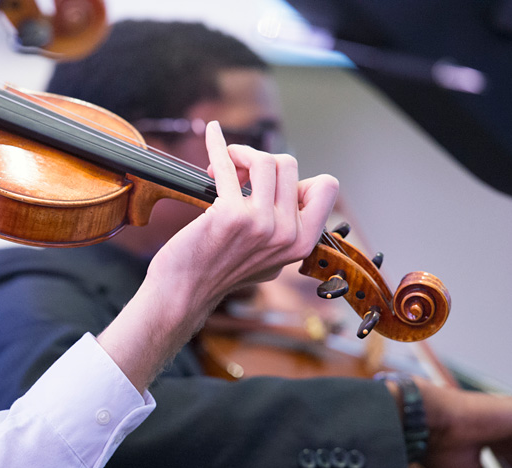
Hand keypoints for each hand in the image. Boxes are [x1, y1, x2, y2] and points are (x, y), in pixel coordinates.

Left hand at [98, 122, 337, 390]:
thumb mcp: (271, 258)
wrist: (185, 291)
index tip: (269, 187)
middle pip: (289, 165)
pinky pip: (228, 164)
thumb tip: (295, 193)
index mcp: (303, 242)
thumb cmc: (221, 272)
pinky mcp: (230, 215)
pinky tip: (211, 132)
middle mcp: (287, 234)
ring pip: (264, 160)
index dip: (298, 180)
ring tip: (223, 167)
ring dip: (240, 154)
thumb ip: (288, 230)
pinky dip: (217, 144)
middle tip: (236, 174)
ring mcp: (261, 224)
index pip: (326, 187)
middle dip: (260, 161)